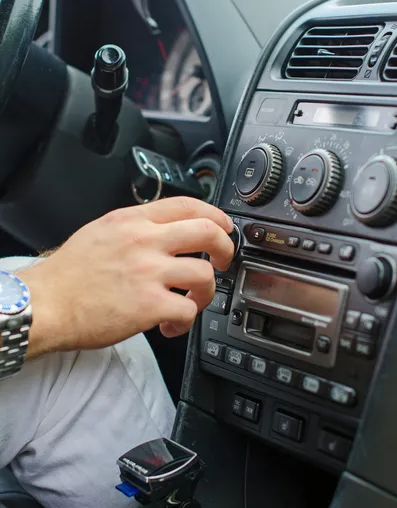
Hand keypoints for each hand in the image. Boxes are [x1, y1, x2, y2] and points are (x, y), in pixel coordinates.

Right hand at [21, 197, 234, 357]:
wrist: (46, 304)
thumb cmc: (69, 273)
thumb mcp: (101, 231)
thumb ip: (135, 226)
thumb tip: (164, 230)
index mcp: (132, 220)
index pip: (187, 204)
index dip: (215, 214)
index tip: (223, 226)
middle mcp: (144, 241)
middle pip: (208, 232)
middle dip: (225, 248)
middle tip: (222, 261)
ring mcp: (149, 273)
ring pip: (205, 275)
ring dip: (205, 293)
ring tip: (190, 302)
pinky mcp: (149, 305)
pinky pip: (188, 311)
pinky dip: (185, 322)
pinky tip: (170, 325)